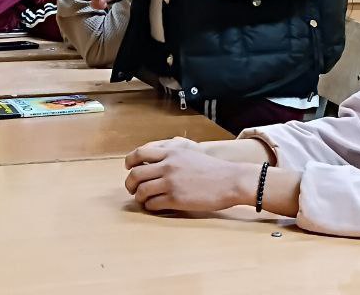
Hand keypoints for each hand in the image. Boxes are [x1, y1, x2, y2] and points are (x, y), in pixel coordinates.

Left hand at [124, 144, 255, 212]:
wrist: (230, 181)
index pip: (140, 153)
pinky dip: (150, 206)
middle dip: (130, 183)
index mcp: (171, 152)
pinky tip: (154, 206)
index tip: (129, 168)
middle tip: (132, 189)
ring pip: (142, 191)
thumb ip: (172, 156)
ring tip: (144, 200)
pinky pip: (153, 204)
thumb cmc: (213, 169)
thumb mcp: (190, 153)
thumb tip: (154, 162)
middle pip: (136, 174)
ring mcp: (171, 183)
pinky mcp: (176, 199)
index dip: (130, 161)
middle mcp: (168, 165)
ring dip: (139, 197)